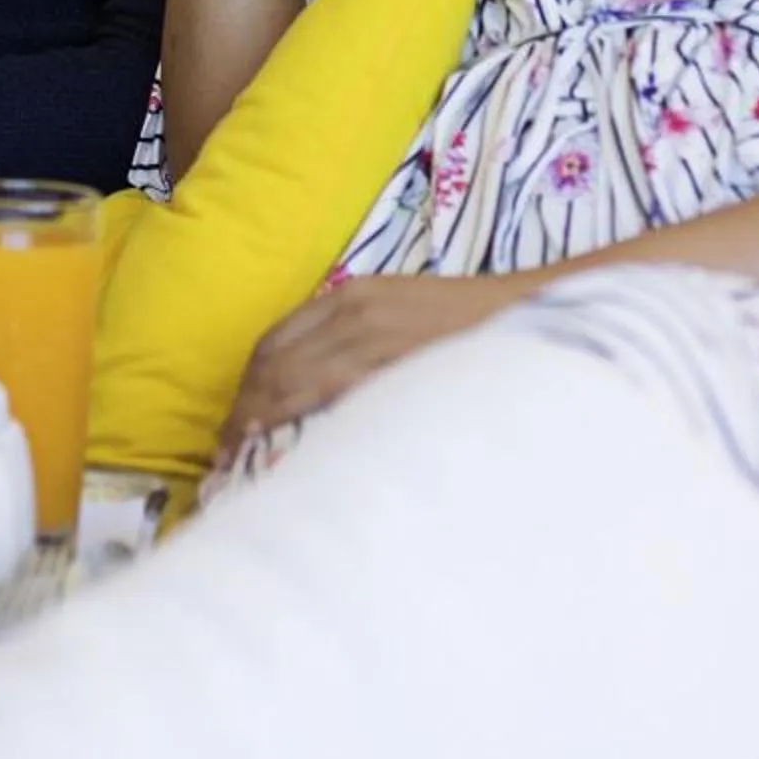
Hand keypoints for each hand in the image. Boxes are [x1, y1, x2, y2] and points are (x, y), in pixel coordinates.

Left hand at [220, 272, 533, 450]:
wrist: (534, 317)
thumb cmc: (475, 330)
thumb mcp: (405, 319)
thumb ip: (363, 344)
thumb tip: (323, 392)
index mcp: (352, 297)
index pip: (275, 342)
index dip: (247, 386)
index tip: (232, 425)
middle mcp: (352, 311)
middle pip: (272, 364)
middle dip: (242, 409)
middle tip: (224, 456)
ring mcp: (370, 337)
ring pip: (290, 381)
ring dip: (256, 420)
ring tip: (238, 462)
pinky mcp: (390, 363)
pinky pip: (326, 395)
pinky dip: (291, 419)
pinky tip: (276, 447)